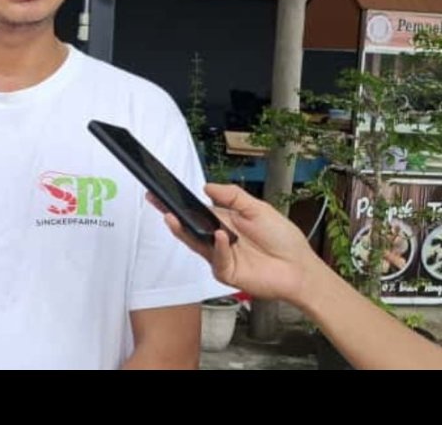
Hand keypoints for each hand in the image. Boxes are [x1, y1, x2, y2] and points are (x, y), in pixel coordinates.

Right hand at [147, 183, 320, 303]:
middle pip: (189, 228)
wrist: (300, 267)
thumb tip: (207, 187)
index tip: (162, 195)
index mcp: (224, 222)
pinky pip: (216, 259)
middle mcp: (219, 239)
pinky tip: (221, 236)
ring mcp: (221, 256)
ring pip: (196, 244)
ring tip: (173, 218)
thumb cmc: (283, 239)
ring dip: (183, 231)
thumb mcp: (258, 208)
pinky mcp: (226, 272)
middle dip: (172, 216)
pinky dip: (218, 247)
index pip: (196, 212)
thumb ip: (233, 196)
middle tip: (158, 204)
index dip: (179, 204)